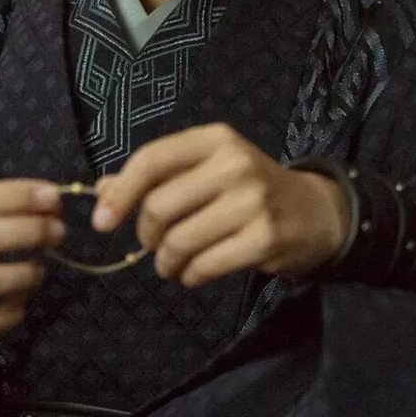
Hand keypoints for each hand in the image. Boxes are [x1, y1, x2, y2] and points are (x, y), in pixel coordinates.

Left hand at [92, 124, 349, 286]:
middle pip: (160, 206)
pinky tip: (194, 273)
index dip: (121, 192)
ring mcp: (252, 202)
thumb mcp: (207, 169)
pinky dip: (189, 276)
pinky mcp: (264, 239)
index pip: (153, 159)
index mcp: (215, 140)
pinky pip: (204, 266)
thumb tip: (100, 190)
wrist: (315, 211)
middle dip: (147, 235)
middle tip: (155, 244)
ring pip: (179, 241)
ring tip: (173, 264)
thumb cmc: (249, 188)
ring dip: (166, 262)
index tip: (101, 222)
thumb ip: (157, 177)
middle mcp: (234, 164)